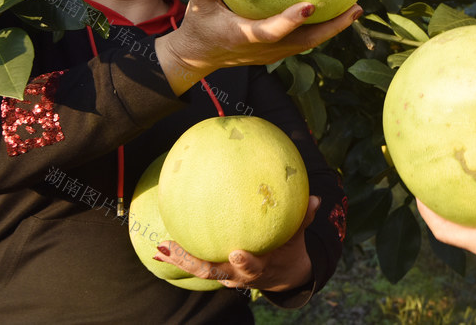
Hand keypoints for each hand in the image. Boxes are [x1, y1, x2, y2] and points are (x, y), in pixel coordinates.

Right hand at [154, 0, 361, 94]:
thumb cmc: (199, 25)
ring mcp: (273, 54)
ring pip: (310, 43)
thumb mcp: (199, 2)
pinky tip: (334, 9)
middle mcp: (264, 49)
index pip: (272, 31)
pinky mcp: (276, 52)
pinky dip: (321, 28)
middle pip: (306, 41)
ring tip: (356, 8)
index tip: (311, 5)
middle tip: (356, 7)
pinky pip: (304, 40)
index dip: (292, 20)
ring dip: (334, 28)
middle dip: (334, 27)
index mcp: (245, 36)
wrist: (197, 57)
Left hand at [154, 196, 319, 292]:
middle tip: (176, 251)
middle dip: (195, 264)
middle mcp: (239, 275)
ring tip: (161, 248)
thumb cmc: (289, 249)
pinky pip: (195, 265)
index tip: (236, 252)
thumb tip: (316, 199)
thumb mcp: (298, 236)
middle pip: (214, 273)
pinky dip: (178, 259)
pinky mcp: (217, 270)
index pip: (251, 268)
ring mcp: (226, 276)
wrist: (282, 275)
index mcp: (260, 268)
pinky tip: (159, 248)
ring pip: (201, 271)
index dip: (244, 263)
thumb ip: (304, 218)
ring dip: (180, 262)